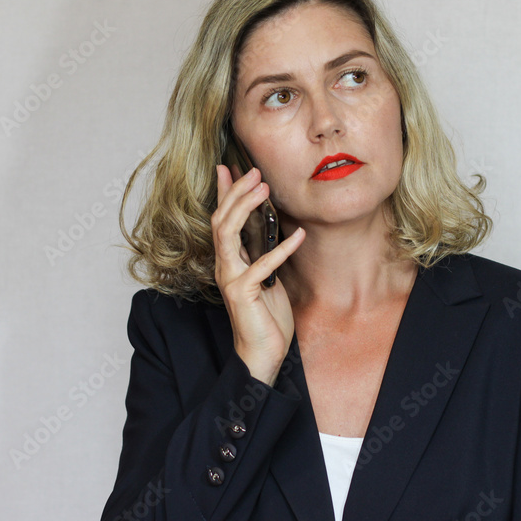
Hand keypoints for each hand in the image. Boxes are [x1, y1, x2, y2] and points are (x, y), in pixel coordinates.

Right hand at [212, 164, 305, 386]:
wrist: (263, 353)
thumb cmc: (266, 317)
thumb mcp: (267, 277)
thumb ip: (262, 252)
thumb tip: (268, 226)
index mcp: (229, 260)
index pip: (222, 219)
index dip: (224, 193)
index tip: (230, 167)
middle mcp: (224, 266)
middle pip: (221, 220)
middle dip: (235, 192)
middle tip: (254, 172)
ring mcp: (230, 279)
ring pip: (228, 234)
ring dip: (244, 208)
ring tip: (263, 190)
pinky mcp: (243, 293)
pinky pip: (261, 264)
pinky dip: (281, 248)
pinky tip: (300, 235)